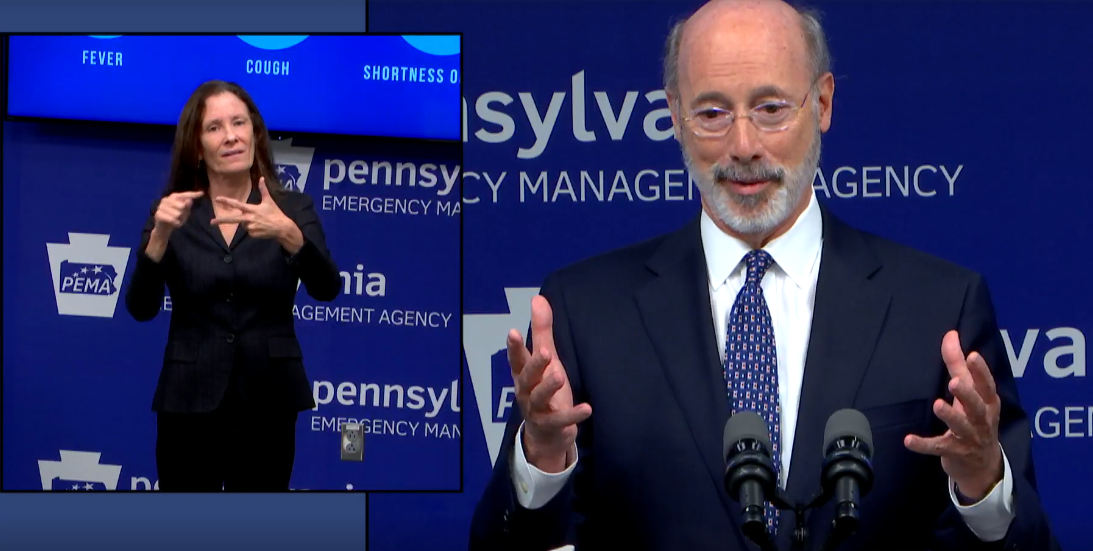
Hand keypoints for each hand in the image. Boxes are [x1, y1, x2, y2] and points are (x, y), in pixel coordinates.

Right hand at [153, 190, 203, 233]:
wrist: (164, 228)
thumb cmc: (175, 218)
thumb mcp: (184, 212)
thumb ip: (187, 206)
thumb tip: (189, 200)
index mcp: (173, 197)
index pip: (184, 195)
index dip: (193, 194)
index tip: (202, 193)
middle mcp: (166, 199)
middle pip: (181, 205)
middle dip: (184, 213)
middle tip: (180, 217)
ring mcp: (161, 206)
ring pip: (177, 213)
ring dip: (179, 219)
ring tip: (177, 220)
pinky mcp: (158, 214)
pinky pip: (171, 219)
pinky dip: (175, 223)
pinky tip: (175, 224)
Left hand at [211, 177, 294, 239]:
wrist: (282, 228)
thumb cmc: (276, 213)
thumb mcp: (269, 201)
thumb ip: (263, 190)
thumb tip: (262, 178)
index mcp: (252, 209)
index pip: (237, 204)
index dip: (226, 201)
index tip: (217, 199)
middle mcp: (249, 218)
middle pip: (232, 219)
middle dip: (221, 221)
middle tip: (211, 222)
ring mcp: (250, 227)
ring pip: (243, 225)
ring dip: (248, 223)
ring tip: (260, 221)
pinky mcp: (252, 234)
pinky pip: (248, 231)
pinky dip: (252, 229)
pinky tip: (261, 228)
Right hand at [508, 295, 591, 472]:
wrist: (546, 434)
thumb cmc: (544, 388)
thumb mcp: (545, 359)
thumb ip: (542, 330)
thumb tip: (538, 298)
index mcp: (524, 374)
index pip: (517, 358)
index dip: (515, 347)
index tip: (513, 332)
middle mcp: (526, 391)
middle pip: (528, 377)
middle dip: (535, 365)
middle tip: (544, 352)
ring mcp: (537, 410)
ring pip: (540, 397)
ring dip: (549, 386)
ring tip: (559, 376)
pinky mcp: (551, 425)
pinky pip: (561, 420)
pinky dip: (573, 415)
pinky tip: (587, 408)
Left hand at [905, 330, 1002, 500]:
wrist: (983, 467)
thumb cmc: (975, 420)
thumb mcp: (970, 393)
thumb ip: (958, 365)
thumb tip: (951, 334)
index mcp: (988, 404)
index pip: (987, 386)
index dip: (981, 372)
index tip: (973, 355)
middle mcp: (981, 421)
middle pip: (977, 406)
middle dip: (967, 394)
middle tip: (954, 382)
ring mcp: (969, 439)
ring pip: (961, 427)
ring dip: (950, 416)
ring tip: (937, 404)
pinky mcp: (953, 453)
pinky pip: (938, 448)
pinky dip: (923, 445)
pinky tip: (908, 440)